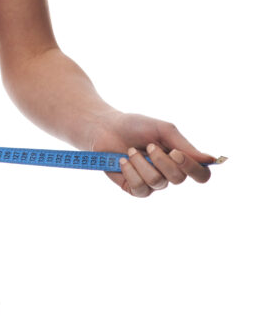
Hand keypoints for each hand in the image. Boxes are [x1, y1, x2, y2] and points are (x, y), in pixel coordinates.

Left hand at [88, 112, 218, 196]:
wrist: (106, 128)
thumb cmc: (136, 126)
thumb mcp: (163, 130)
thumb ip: (185, 146)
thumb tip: (210, 159)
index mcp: (180, 160)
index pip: (201, 175)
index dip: (192, 167)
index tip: (175, 152)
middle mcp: (169, 174)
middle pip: (178, 178)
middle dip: (161, 160)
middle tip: (148, 145)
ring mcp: (152, 184)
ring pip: (157, 181)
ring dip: (142, 162)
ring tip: (131, 150)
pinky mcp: (135, 189)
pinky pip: (140, 188)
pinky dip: (130, 171)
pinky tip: (122, 161)